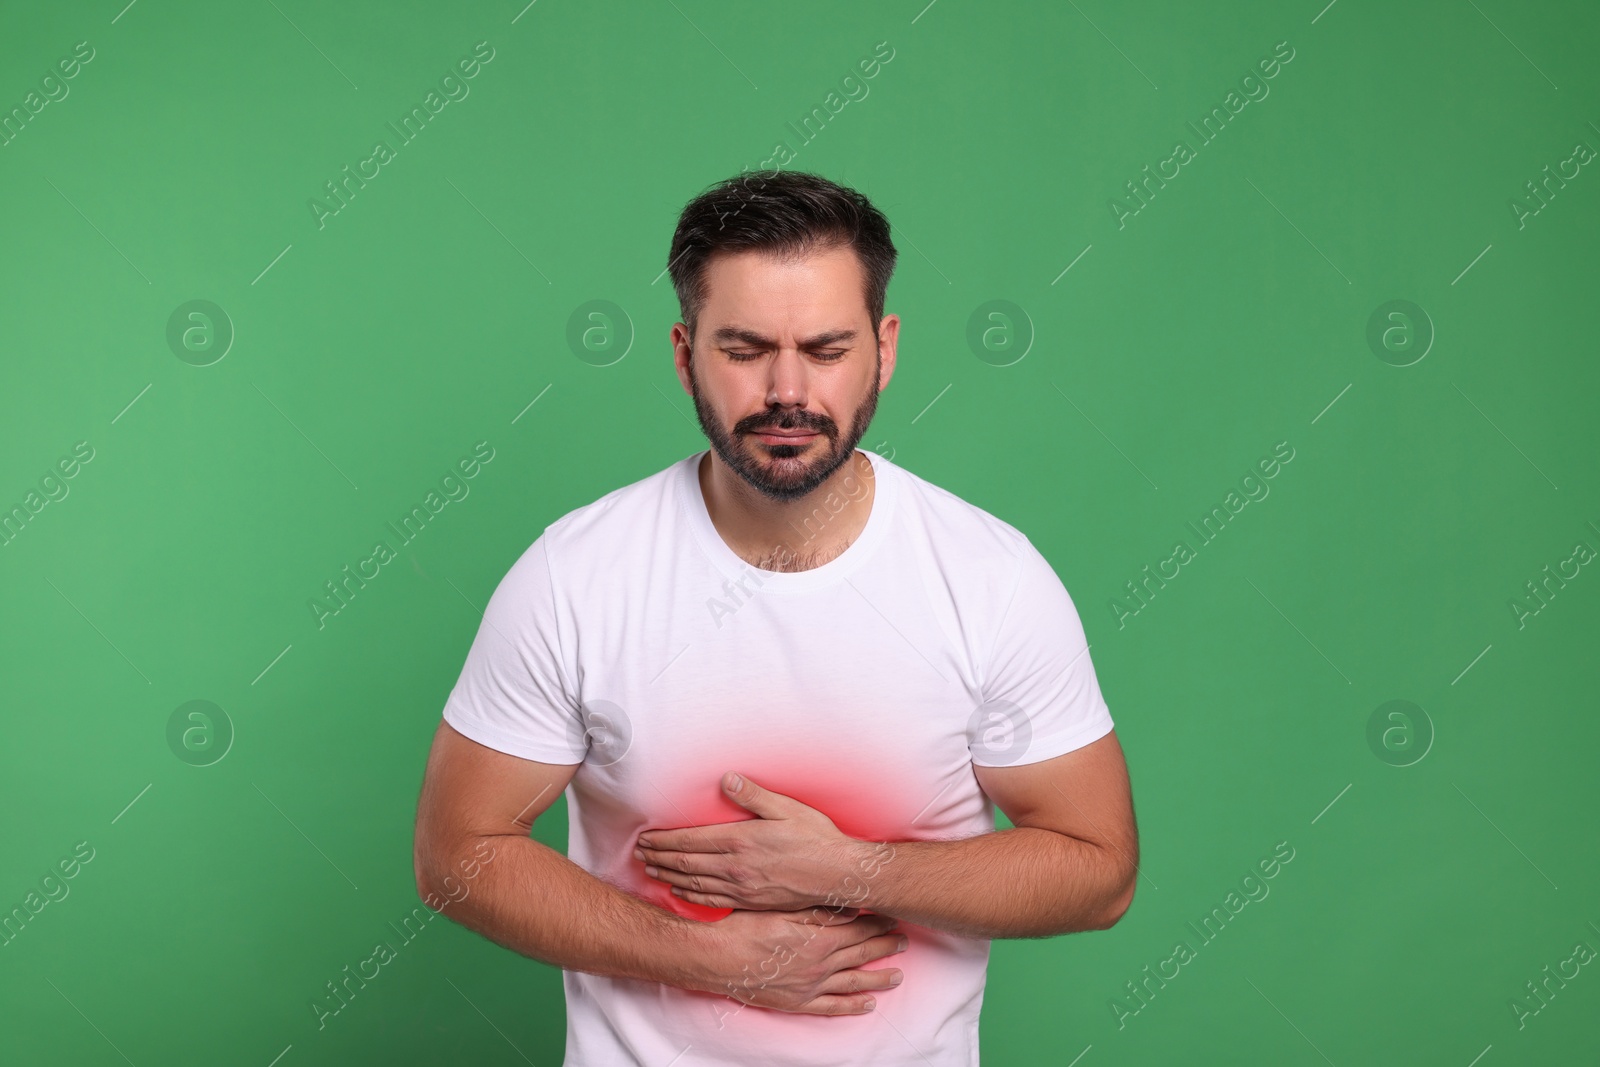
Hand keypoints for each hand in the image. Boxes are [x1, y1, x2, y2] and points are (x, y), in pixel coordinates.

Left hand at [636, 772, 885, 910]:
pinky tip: (680, 892)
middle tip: (640, 853)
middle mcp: (736, 867)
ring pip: (694, 884)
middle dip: (659, 857)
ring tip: (651, 870)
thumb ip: (754, 795)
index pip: (690, 840)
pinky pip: (712, 902)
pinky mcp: (751, 903)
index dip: (664, 839)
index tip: (646, 837)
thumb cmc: (817, 838)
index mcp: (741, 840)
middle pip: (686, 862)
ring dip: (669, 876)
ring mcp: (742, 889)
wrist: (839, 876)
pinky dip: (690, 897)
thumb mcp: (787, 808)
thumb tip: (727, 778)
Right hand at [695, 906, 908, 1015]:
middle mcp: (820, 964)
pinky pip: (832, 1007)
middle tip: (904, 941)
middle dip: (885, 946)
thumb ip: (819, 909)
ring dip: (877, 977)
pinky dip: (852, 1006)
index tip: (893, 917)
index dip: (878, 922)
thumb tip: (851, 907)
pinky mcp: (797, 1002)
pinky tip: (867, 1004)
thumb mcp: (782, 908)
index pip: (858, 928)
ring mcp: (811, 986)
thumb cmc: (745, 927)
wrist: (717, 958)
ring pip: (853, 982)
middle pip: (861, 953)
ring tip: (897, 975)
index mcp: (819, 937)